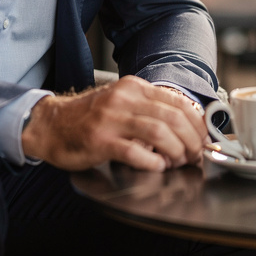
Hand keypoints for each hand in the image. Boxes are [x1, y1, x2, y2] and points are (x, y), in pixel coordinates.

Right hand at [20, 76, 206, 171]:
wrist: (52, 125)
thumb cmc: (91, 118)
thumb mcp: (123, 103)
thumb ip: (150, 110)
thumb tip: (188, 127)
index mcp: (134, 87)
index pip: (178, 103)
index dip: (198, 125)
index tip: (204, 141)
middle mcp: (124, 99)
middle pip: (173, 118)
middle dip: (191, 141)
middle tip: (195, 157)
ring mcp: (111, 119)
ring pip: (159, 133)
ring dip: (176, 152)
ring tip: (178, 163)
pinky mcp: (100, 141)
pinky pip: (135, 152)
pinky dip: (152, 162)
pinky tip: (157, 167)